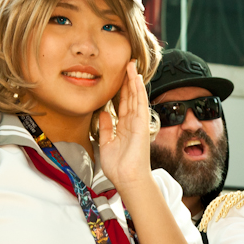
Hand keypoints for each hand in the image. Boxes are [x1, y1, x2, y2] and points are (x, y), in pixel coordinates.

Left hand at [99, 61, 151, 189]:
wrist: (128, 179)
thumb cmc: (119, 167)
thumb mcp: (106, 143)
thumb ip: (106, 127)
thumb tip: (102, 112)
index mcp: (124, 128)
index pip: (123, 104)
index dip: (121, 89)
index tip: (118, 76)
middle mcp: (132, 124)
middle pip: (130, 97)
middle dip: (128, 80)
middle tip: (126, 64)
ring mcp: (138, 124)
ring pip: (136, 97)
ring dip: (134, 81)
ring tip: (131, 65)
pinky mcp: (141, 125)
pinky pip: (140, 104)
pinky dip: (138, 91)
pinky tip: (135, 78)